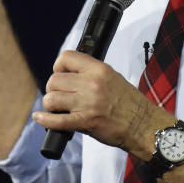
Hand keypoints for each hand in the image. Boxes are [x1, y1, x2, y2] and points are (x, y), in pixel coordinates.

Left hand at [34, 50, 173, 155]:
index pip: (67, 58)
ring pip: (52, 98)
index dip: (58, 66)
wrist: (143, 125)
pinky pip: (57, 120)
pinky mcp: (85, 122)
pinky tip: (40, 118)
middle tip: (59, 96)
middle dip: (53, 89)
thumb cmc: (129, 103)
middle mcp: (92, 83)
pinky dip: (45, 120)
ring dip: (51, 104)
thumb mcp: (112, 78)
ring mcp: (88, 103)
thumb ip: (91, 74)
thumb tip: (68, 75)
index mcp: (99, 69)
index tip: (60, 74)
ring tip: (57, 108)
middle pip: (54, 79)